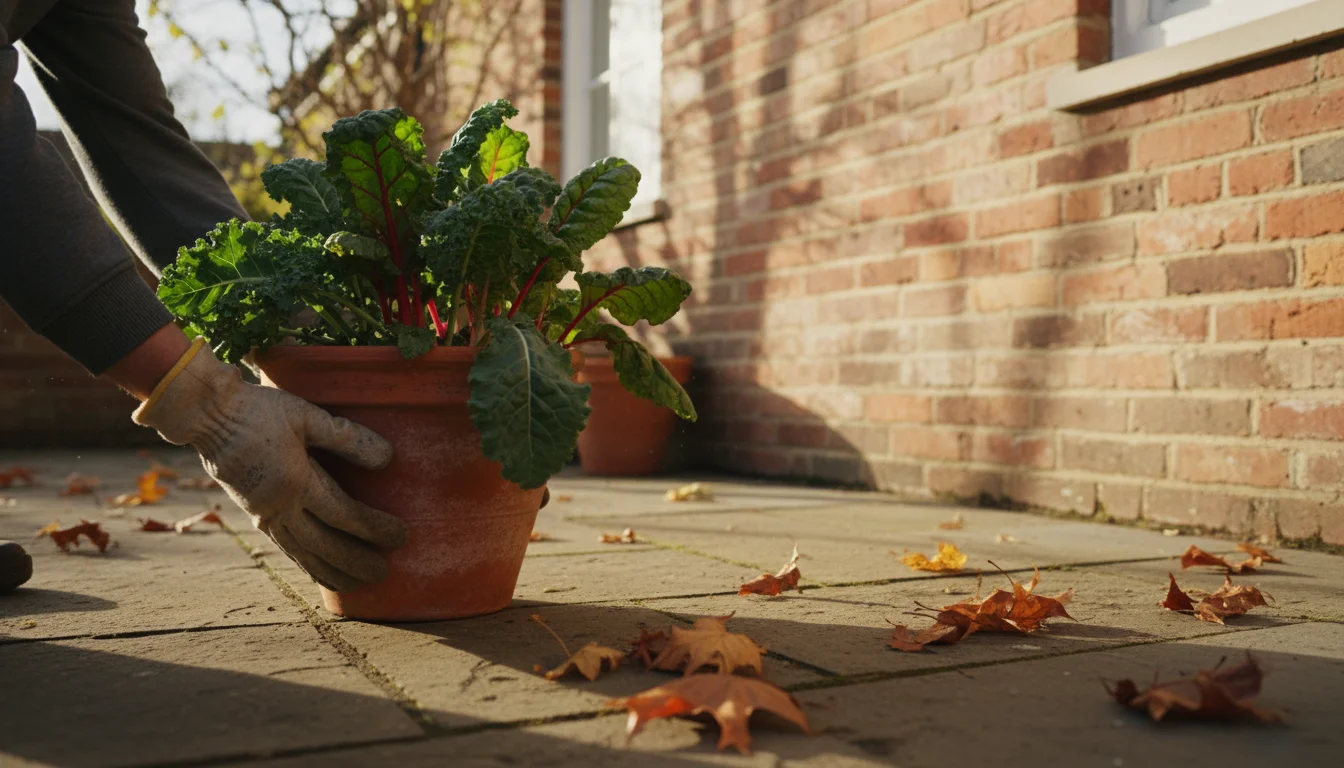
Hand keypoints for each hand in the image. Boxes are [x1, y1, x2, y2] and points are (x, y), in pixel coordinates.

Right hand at [133, 339, 407, 591]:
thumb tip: (388, 458)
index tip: (401, 537)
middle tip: (385, 573)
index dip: (374, 529)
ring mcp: (264, 515)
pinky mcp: (255, 515)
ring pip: (303, 553)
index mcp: (294, 482)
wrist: (206, 416)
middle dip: (357, 561)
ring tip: (357, 586)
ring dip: (332, 571)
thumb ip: (346, 437)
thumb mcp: (305, 415)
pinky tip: (319, 572)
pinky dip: (306, 564)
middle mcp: (278, 507)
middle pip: (325, 545)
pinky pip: (286, 548)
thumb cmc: (259, 410)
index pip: (344, 514)